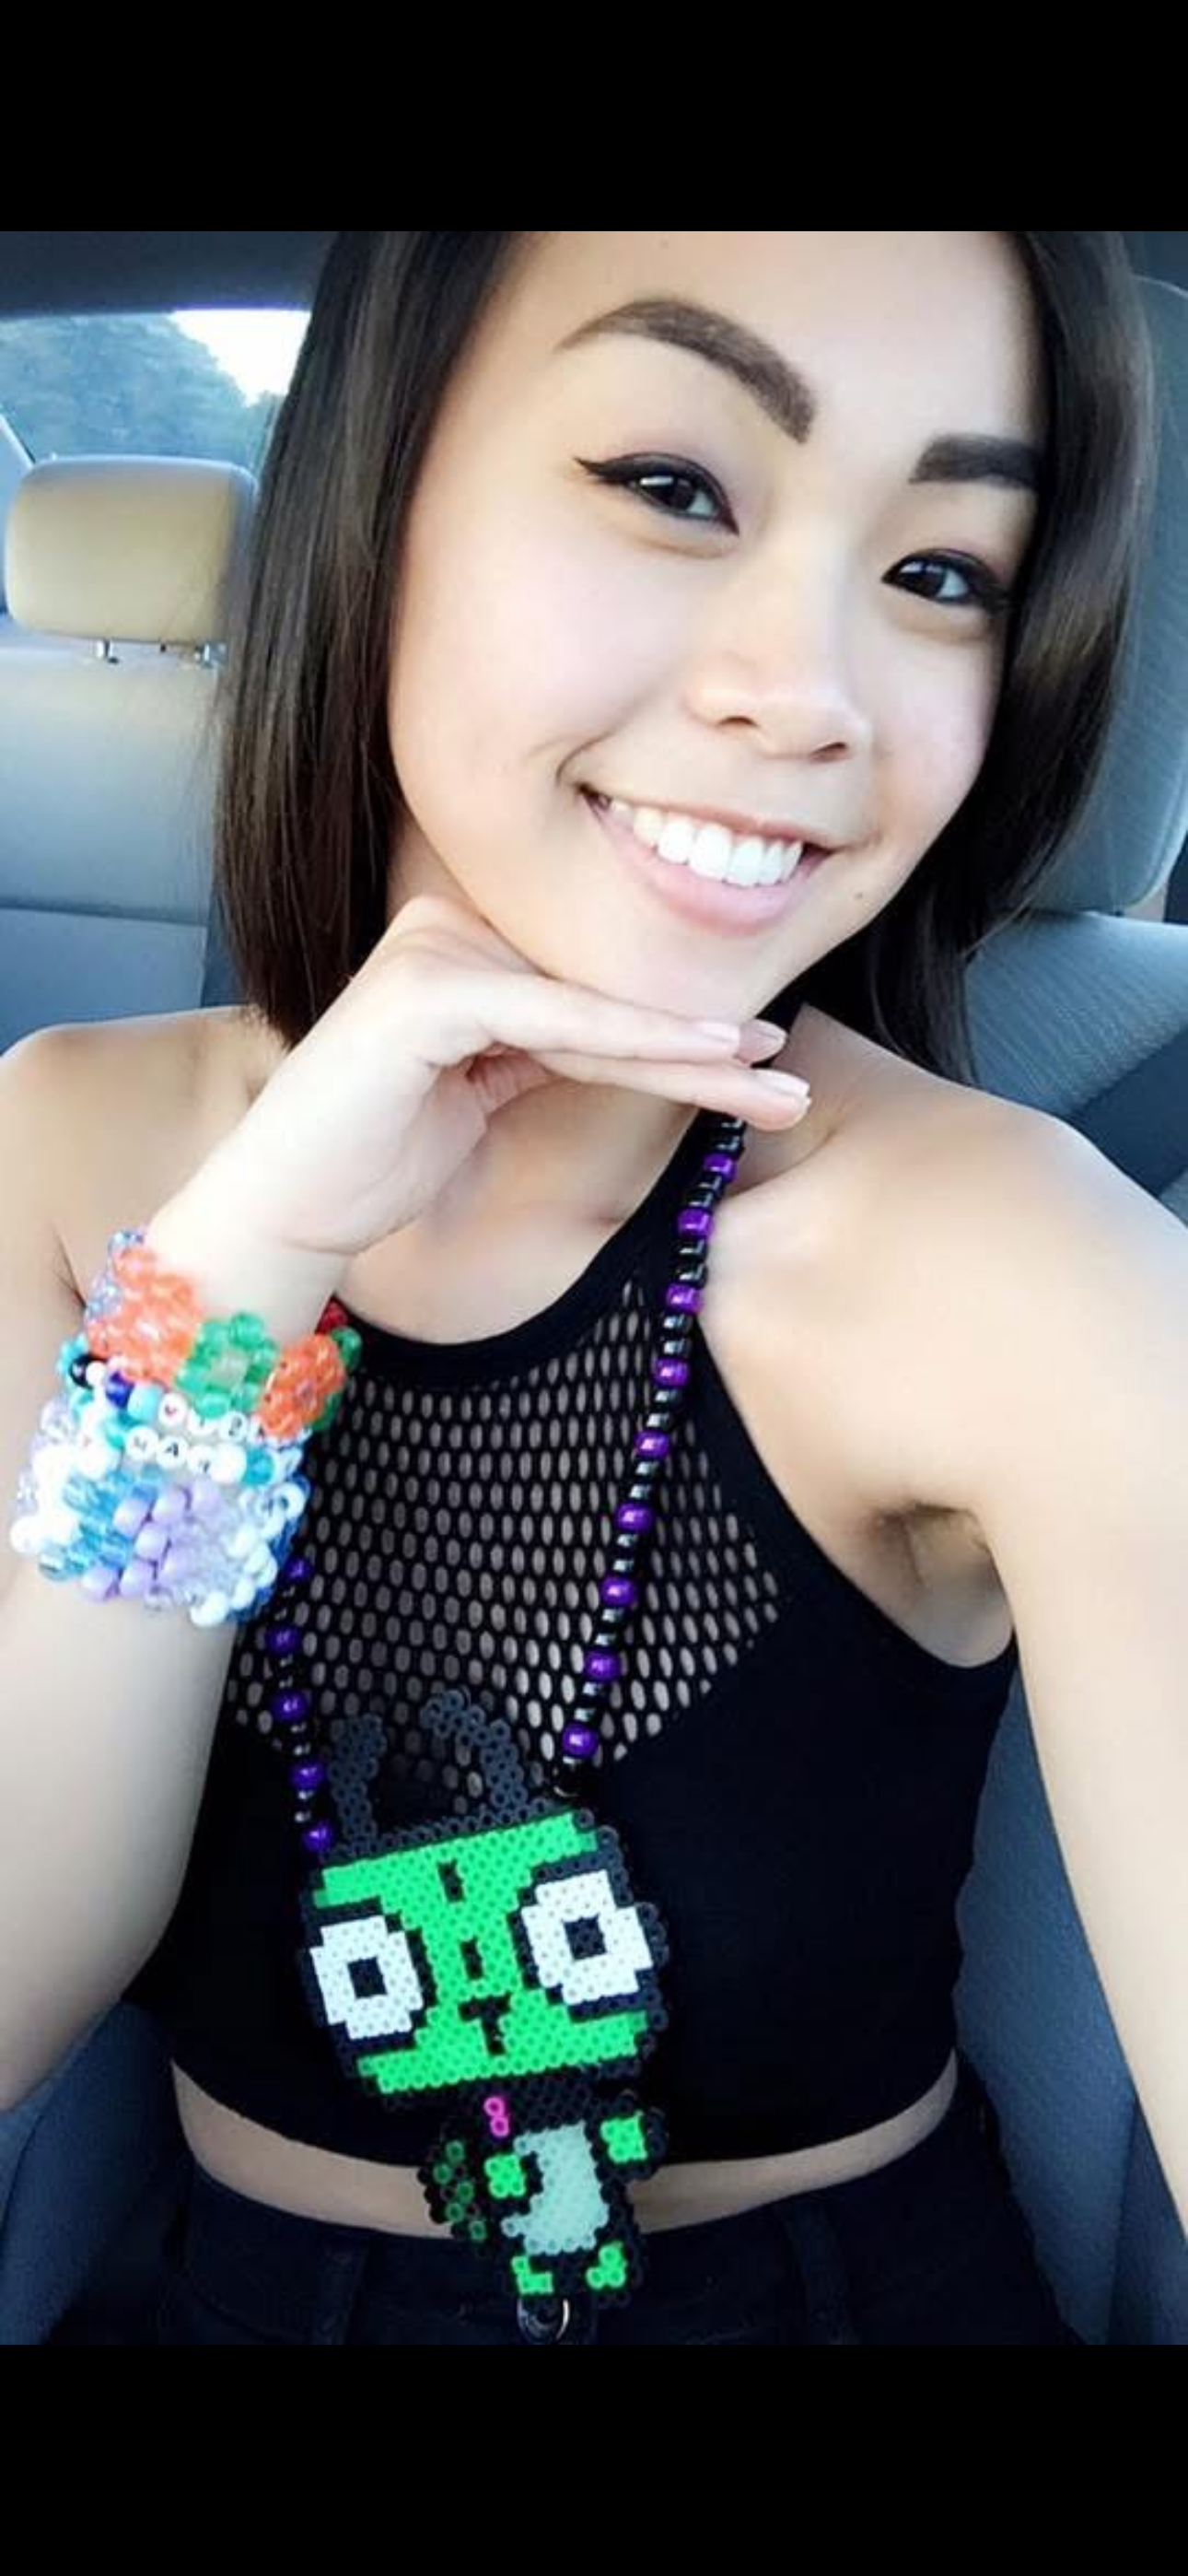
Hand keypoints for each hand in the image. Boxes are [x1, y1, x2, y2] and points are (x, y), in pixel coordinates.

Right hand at [196, 892, 809, 1262]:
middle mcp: (445, 931)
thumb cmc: (367, 1162)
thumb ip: (541, 1050)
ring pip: (595, 1009)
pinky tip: (710, 1059)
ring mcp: (433, 953)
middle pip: (603, 996)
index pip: (591, 994)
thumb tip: (635, 1042)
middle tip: (792, 1078)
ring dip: (695, 1053)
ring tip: (778, 1084)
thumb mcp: (479, 1095)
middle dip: (703, 1045)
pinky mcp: (429, 991)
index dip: (679, 1033)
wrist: (280, 1208)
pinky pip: (557, 1020)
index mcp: (457, 949)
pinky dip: (636, 1043)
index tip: (763, 1066)